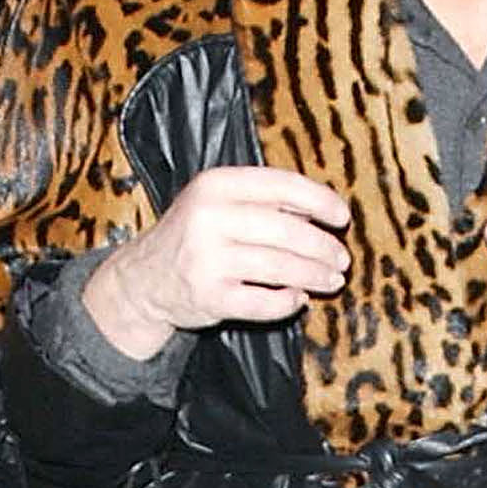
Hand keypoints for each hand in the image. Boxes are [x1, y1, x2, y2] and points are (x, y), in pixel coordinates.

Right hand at [85, 167, 350, 359]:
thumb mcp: (218, 203)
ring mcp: (207, 260)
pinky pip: (264, 303)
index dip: (319, 201)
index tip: (342, 217)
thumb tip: (321, 212)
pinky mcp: (209, 297)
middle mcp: (208, 218)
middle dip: (322, 247)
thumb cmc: (194, 236)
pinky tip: (297, 299)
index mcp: (215, 184)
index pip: (280, 185)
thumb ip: (264, 201)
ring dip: (313, 276)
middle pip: (285, 231)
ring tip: (331, 280)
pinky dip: (287, 303)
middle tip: (342, 260)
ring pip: (279, 268)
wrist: (144, 279)